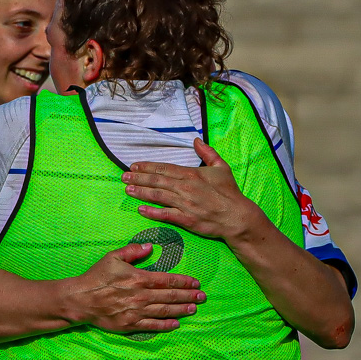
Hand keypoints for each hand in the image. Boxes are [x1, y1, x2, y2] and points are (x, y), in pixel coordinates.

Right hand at [60, 242, 204, 332]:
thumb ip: (133, 250)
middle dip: (189, 296)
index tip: (196, 283)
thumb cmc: (96, 276)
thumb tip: (151, 247)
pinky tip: (176, 324)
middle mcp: (141, 296)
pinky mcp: (130, 325)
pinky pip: (152, 326)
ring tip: (194, 309)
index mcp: (139, 278)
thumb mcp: (113, 257)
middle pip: (171, 296)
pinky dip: (165, 325)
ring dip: (181, 310)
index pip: (168, 280)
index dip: (184, 282)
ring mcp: (136, 312)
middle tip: (203, 297)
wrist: (80, 299)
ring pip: (165, 311)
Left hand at [123, 139, 267, 243]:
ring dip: (140, 192)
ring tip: (127, 190)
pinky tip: (140, 209)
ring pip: (157, 196)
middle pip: (156, 181)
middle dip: (138, 178)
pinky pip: (165, 214)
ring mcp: (184, 204)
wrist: (236, 216)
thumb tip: (196, 140)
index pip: (164, 168)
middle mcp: (185, 187)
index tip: (134, 166)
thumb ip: (208, 153)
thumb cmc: (229, 192)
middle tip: (124, 177)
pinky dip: (151, 212)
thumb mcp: (221, 167)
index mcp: (191, 174)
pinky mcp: (185, 219)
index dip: (147, 166)